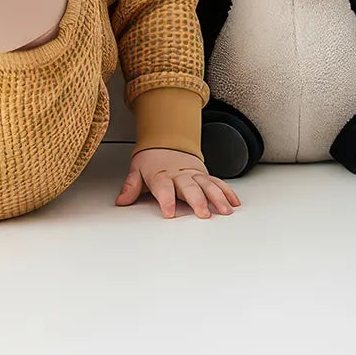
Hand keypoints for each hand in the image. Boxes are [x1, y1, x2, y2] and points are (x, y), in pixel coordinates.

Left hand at [116, 148, 239, 218]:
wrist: (166, 140)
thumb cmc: (151, 160)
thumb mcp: (137, 170)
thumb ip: (131, 187)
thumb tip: (121, 201)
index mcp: (161, 174)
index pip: (163, 188)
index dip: (166, 200)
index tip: (169, 212)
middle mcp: (180, 175)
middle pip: (189, 188)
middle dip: (197, 200)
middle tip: (203, 213)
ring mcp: (194, 174)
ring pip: (207, 185)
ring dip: (217, 198)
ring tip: (225, 210)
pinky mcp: (204, 175)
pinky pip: (217, 182)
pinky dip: (227, 192)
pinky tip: (234, 202)